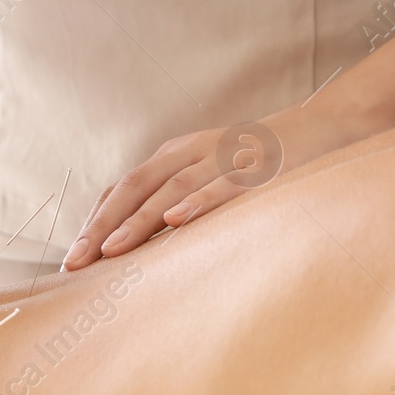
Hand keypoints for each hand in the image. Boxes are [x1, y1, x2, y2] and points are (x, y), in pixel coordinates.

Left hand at [61, 107, 350, 270]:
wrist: (323, 131)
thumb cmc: (259, 167)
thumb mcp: (210, 176)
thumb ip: (177, 202)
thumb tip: (136, 246)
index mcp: (175, 156)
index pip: (123, 188)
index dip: (94, 220)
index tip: (71, 258)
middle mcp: (191, 153)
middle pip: (135, 187)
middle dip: (101, 226)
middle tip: (75, 263)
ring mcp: (224, 158)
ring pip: (171, 189)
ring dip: (138, 221)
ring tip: (111, 251)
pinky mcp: (257, 169)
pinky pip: (222, 186)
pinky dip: (198, 202)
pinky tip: (175, 221)